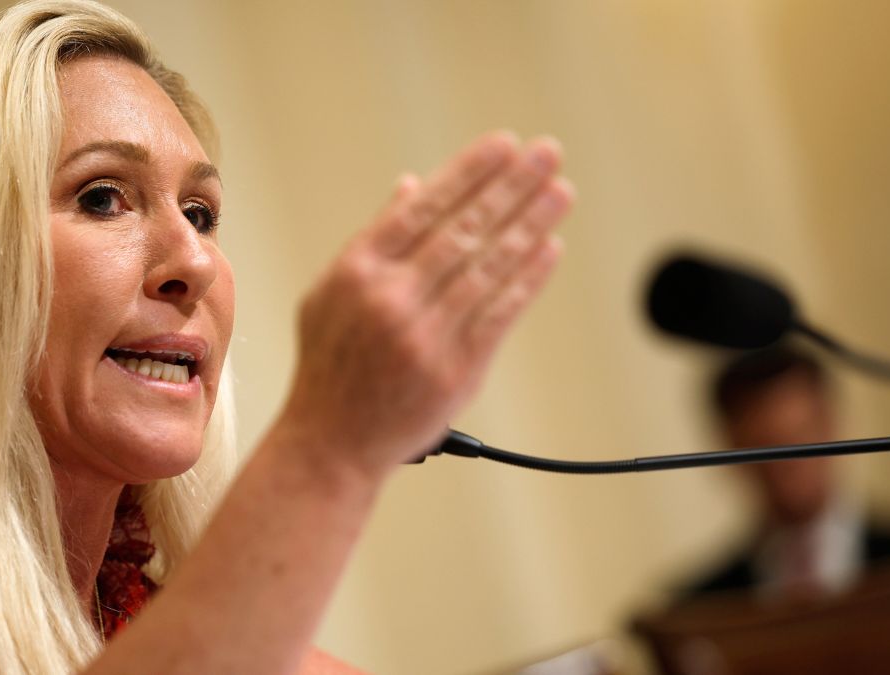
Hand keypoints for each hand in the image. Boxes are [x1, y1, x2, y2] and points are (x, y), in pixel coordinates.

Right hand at [277, 132, 573, 480]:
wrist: (331, 443)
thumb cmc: (329, 366)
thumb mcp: (330, 294)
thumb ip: (374, 238)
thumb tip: (412, 186)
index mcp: (357, 270)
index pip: (423, 207)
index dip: (469, 172)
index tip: (505, 144)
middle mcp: (392, 297)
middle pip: (464, 228)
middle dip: (512, 185)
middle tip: (548, 152)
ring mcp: (426, 335)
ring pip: (489, 266)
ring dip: (531, 224)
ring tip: (560, 191)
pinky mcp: (456, 370)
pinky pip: (501, 314)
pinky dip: (528, 279)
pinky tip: (550, 248)